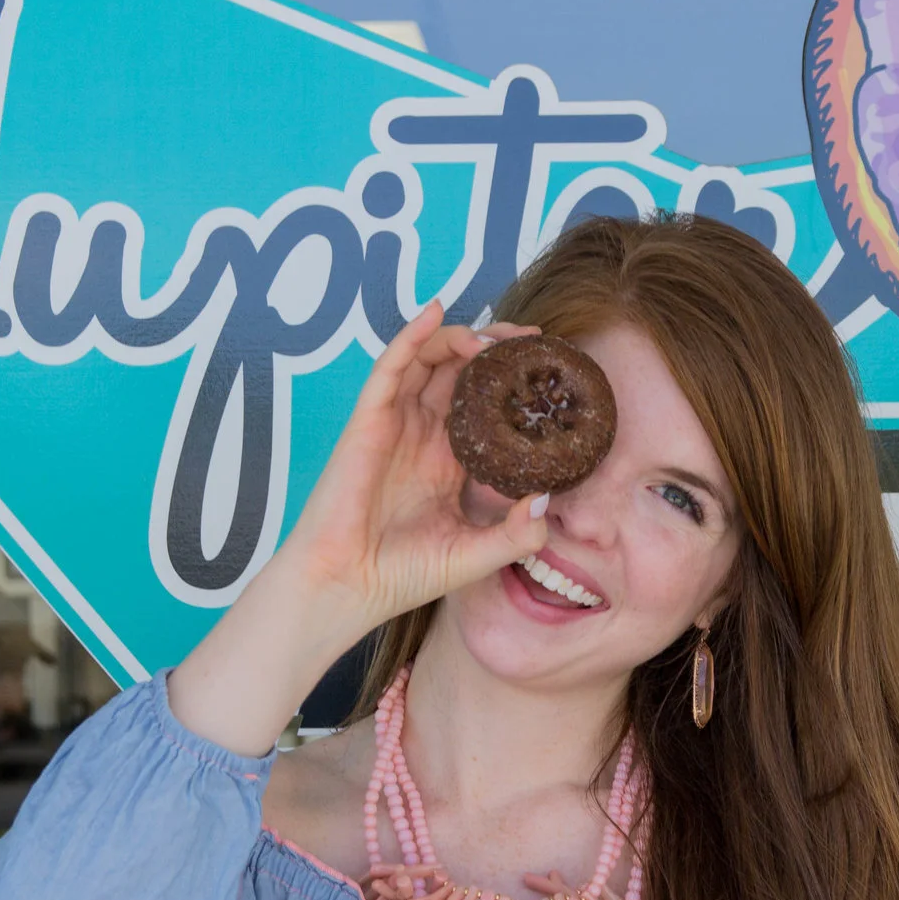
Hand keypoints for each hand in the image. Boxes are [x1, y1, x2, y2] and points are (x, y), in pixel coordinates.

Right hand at [167, 303, 547, 753]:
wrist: (349, 588)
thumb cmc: (401, 575)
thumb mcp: (476, 555)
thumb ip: (516, 533)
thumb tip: (549, 499)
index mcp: (449, 460)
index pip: (485, 404)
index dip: (513, 382)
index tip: (549, 370)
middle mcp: (423, 435)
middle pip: (460, 371)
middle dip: (495, 348)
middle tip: (531, 342)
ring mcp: (395, 423)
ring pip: (429, 360)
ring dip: (461, 339)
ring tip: (495, 337)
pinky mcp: (369, 421)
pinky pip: (391, 367)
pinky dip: (411, 336)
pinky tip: (436, 312)